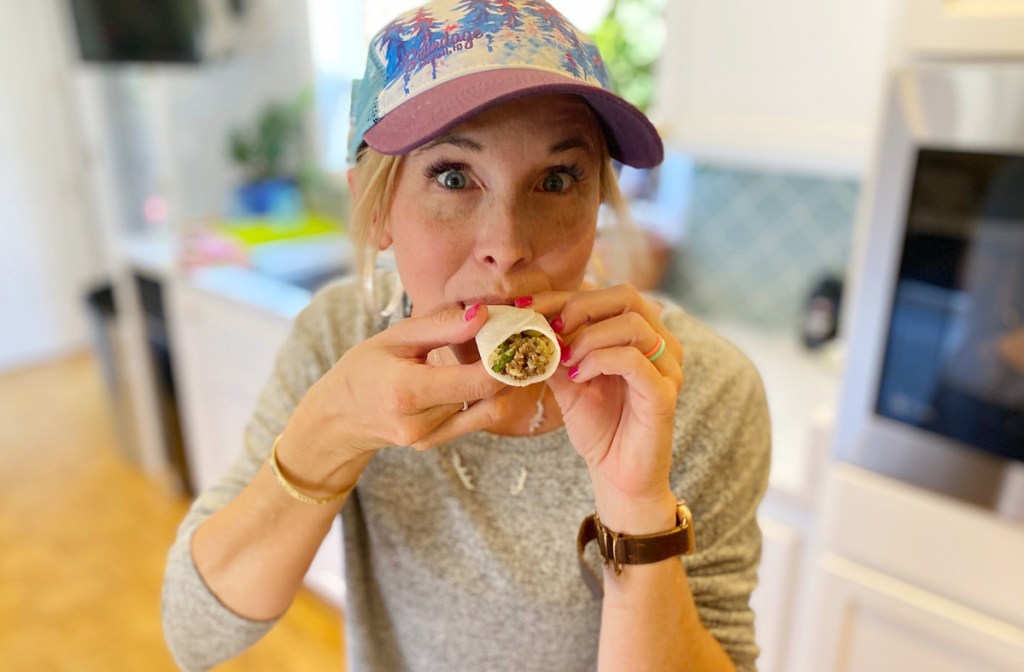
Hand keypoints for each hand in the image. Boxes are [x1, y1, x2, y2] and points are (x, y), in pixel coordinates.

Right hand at [278, 304, 506, 492]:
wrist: (337, 417)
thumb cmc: (364, 368)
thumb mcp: (395, 337)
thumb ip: (441, 326)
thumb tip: (484, 315)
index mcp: (407, 391)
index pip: (476, 382)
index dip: (504, 361)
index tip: (514, 338)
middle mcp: (418, 422)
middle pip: (485, 395)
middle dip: (501, 367)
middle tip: (505, 342)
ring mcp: (426, 439)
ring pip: (482, 407)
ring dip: (488, 382)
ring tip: (476, 358)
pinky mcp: (431, 444)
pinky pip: (470, 419)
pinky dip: (476, 397)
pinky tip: (463, 379)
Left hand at [532, 286, 683, 528]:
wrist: (617, 476)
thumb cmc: (599, 428)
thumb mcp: (568, 381)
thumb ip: (555, 350)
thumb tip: (526, 322)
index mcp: (640, 335)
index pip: (606, 295)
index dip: (562, 295)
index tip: (523, 307)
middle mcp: (660, 344)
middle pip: (627, 296)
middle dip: (581, 306)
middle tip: (551, 328)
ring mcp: (667, 368)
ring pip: (633, 323)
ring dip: (589, 337)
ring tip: (566, 360)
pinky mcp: (665, 393)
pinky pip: (634, 360)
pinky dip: (600, 360)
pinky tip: (580, 377)